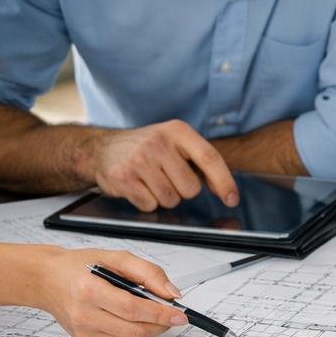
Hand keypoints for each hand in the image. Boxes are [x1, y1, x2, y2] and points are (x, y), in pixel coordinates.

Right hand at [37, 247, 187, 336]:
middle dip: (160, 324)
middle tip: (169, 313)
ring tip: (148, 313)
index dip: (161, 313)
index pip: (133, 309)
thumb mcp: (116, 257)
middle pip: (136, 331)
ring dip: (149, 330)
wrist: (48, 279)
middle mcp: (84, 315)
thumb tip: (172, 294)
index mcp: (90, 290)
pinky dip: (132, 335)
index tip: (180, 314)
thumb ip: (148, 273)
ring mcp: (84, 332)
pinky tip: (127, 319)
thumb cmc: (81, 266)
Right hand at [90, 119, 238, 211]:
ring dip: (164, 197)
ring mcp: (139, 160)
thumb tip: (226, 190)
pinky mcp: (123, 178)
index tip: (232, 199)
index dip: (224, 182)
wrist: (102, 149)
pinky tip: (138, 187)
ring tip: (151, 181)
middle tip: (167, 178)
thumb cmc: (147, 148)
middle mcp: (158, 142)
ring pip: (171, 200)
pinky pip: (150, 205)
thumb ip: (200, 161)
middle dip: (183, 190)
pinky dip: (147, 202)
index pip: (210, 158)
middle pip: (191, 188)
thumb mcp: (174, 142)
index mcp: (177, 131)